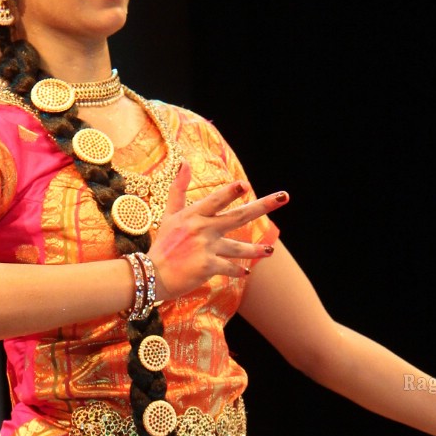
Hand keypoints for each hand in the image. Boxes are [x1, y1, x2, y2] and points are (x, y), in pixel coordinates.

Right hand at [147, 166, 285, 298]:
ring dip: (257, 250)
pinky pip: (230, 267)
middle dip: (263, 206)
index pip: (215, 200)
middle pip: (238, 216)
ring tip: (270, 251)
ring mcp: (205, 248)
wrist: (151, 275)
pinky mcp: (207, 267)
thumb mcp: (170, 214)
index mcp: (194, 215)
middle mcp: (202, 229)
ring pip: (239, 247)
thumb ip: (179, 189)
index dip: (230, 193)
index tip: (245, 185)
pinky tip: (246, 272)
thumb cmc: (163, 244)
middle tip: (284, 197)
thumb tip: (184, 161)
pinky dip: (238, 271)